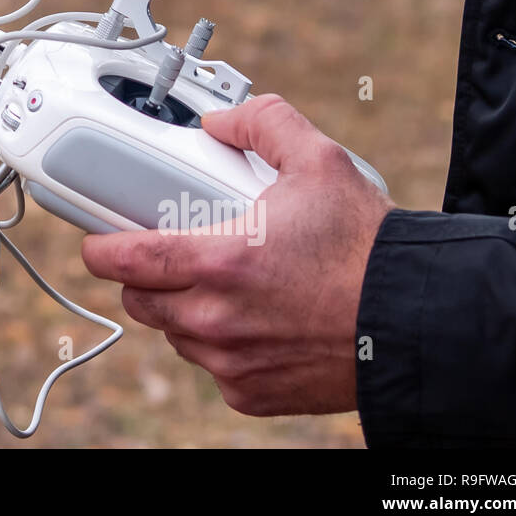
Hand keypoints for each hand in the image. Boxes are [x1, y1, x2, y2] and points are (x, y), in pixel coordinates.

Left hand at [81, 93, 392, 415]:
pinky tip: (253, 320)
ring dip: (183, 310)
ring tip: (221, 285)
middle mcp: (214, 319)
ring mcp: (230, 361)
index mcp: (215, 262)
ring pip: (175, 334)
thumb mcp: (319, 162)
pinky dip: (220, 345)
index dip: (100, 248)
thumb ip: (262, 125)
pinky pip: (212, 366)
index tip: (98, 240)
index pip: (121, 260)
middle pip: (140, 300)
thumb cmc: (368, 249)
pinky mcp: (251, 393)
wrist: (417, 322)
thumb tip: (222, 122)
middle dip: (145, 276)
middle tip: (170, 254)